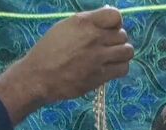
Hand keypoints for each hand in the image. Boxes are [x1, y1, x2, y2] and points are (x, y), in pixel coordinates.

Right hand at [0, 8, 133, 123]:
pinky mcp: (100, 75)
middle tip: (106, 47)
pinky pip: (123, 68)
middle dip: (116, 40)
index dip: (115, 23)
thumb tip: (105, 21)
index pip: (115, 16)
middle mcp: (94, 37)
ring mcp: (98, 57)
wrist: (38, 77)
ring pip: (127, 51)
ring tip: (111, 58)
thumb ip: (87, 23)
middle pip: (122, 35)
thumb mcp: (65, 27)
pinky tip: (110, 69)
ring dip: (121, 54)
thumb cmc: (48, 51)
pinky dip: (119, 68)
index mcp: (84, 22)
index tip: (108, 30)